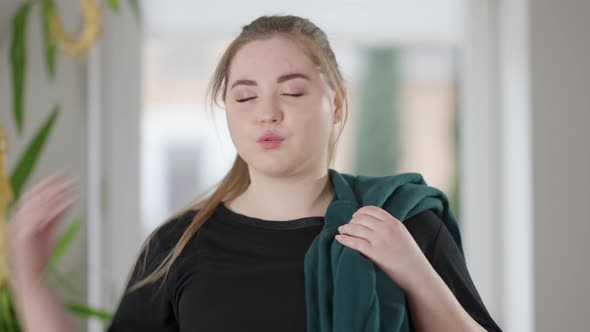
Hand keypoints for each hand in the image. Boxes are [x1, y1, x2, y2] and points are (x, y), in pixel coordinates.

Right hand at [6, 170, 78, 286]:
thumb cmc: (40, 254)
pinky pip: (42, 217)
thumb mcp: (50, 230)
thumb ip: (57, 215)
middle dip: (52, 183)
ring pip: (39, 203)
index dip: (46, 182)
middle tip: (68, 175)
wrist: (33, 275)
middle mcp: (17, 220)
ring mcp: (20, 227)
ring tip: (72, 185)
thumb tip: (69, 199)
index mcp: (20, 217)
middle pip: (35, 196)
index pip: (32, 194)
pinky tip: (70, 201)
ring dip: (57, 192)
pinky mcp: (26, 236)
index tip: (61, 173)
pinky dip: (57, 208)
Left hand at [335, 205, 431, 290]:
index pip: (371, 210)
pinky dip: (344, 239)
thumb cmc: (410, 256)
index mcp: (394, 222)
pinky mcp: (375, 254)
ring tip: (341, 231)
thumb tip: (370, 222)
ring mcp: (380, 241)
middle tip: (346, 226)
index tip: (354, 217)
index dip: (360, 212)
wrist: (418, 274)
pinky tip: (339, 239)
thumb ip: (389, 226)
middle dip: (351, 221)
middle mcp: (387, 229)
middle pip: (361, 218)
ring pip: (355, 228)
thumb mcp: (402, 234)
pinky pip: (354, 243)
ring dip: (345, 229)